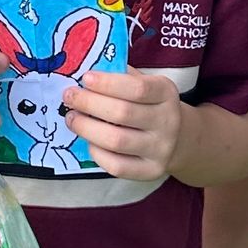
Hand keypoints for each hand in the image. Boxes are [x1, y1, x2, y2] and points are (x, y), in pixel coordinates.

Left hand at [63, 68, 186, 178]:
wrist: (178, 138)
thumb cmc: (148, 104)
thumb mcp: (143, 83)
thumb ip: (119, 77)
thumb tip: (86, 77)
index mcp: (165, 93)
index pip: (137, 88)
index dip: (108, 83)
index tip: (85, 78)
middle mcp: (167, 121)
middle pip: (122, 114)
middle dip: (89, 103)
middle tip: (69, 97)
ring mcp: (160, 149)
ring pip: (116, 141)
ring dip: (86, 128)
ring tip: (71, 118)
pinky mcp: (151, 171)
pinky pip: (117, 165)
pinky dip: (97, 152)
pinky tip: (89, 140)